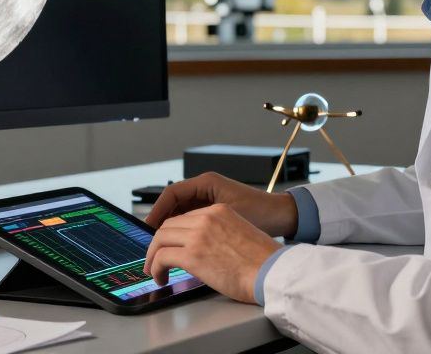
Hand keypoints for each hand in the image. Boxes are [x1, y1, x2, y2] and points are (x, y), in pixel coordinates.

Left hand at [143, 203, 281, 303]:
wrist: (272, 272)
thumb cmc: (263, 262)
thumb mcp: (240, 235)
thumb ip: (219, 235)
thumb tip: (204, 252)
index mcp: (219, 211)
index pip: (185, 217)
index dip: (173, 234)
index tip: (168, 245)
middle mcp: (206, 218)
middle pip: (168, 225)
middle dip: (158, 243)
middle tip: (156, 259)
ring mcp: (198, 234)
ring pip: (160, 238)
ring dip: (153, 256)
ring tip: (154, 271)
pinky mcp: (192, 254)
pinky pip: (162, 257)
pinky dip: (155, 267)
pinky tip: (160, 277)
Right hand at [144, 172, 297, 237]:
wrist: (283, 216)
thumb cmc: (262, 213)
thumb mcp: (227, 216)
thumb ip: (202, 224)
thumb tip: (177, 236)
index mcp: (207, 182)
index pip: (172, 194)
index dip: (157, 210)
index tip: (147, 227)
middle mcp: (206, 188)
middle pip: (173, 203)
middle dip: (160, 221)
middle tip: (151, 241)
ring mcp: (210, 199)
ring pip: (181, 212)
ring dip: (171, 228)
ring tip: (162, 247)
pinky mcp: (215, 210)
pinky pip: (192, 219)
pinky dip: (184, 231)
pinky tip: (180, 246)